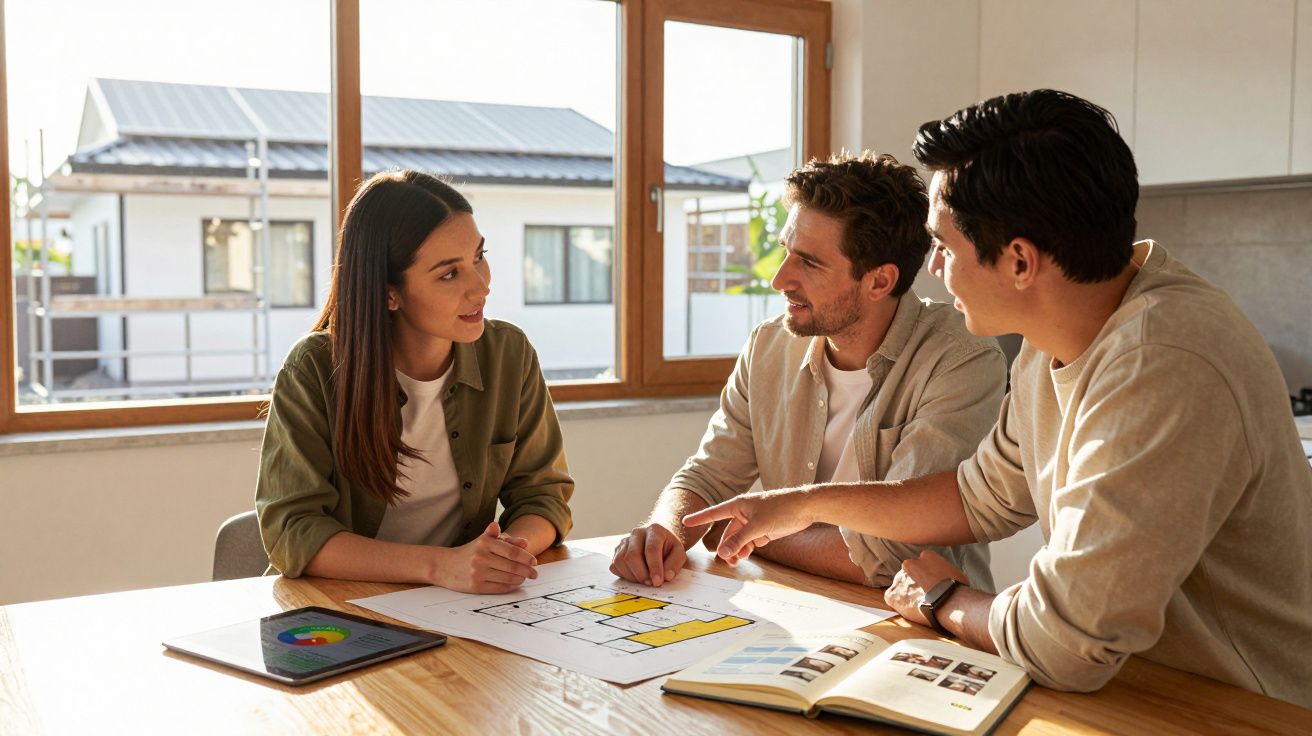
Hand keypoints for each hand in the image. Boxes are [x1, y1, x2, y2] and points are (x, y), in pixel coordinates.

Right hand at [437, 522, 538, 593]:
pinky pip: (500, 588)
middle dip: (527, 571)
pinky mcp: (476, 586)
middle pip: (512, 566)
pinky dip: (510, 586)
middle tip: (534, 573)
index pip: (512, 551)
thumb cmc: (470, 552)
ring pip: (508, 578)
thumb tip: (525, 542)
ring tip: (524, 578)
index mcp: (485, 543)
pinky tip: (514, 584)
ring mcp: (478, 573)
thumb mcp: (485, 541)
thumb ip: (506, 540)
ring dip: (520, 579)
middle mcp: (481, 557)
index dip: (526, 557)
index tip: (534, 562)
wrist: (445, 565)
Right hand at [610, 522, 686, 586]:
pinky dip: (624, 575)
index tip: (658, 582)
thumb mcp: (679, 552)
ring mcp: (624, 541)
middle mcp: (637, 533)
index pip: (651, 549)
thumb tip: (666, 576)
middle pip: (632, 556)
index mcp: (654, 530)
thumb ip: (675, 563)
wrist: (659, 539)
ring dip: (633, 576)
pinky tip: (636, 576)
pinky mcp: (617, 551)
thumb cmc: (668, 547)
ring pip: (620, 561)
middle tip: (651, 584)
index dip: (654, 567)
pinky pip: (615, 566)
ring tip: (645, 581)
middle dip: (641, 574)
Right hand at [681, 488, 814, 565]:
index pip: (713, 513)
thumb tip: (723, 553)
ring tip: (736, 561)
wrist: (805, 507)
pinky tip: (744, 557)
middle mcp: (743, 513)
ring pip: (738, 539)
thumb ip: (739, 540)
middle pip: (727, 533)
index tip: (685, 522)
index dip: (699, 518)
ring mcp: (753, 522)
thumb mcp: (758, 527)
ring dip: (736, 550)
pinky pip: (748, 542)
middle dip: (726, 547)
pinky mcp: (763, 530)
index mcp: (738, 505)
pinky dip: (745, 550)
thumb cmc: (781, 508)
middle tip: (727, 561)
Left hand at [884, 550, 970, 626]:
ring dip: (907, 595)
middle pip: (910, 575)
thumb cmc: (956, 590)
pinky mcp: (892, 594)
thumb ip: (945, 572)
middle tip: (925, 597)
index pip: (923, 565)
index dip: (927, 577)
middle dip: (916, 585)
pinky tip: (911, 611)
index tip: (931, 586)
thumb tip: (948, 578)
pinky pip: (892, 600)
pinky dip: (898, 606)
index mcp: (927, 556)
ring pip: (901, 587)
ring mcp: (900, 579)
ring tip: (920, 606)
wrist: (948, 602)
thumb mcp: (955, 573)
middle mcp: (910, 564)